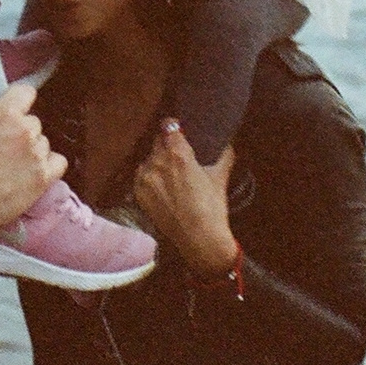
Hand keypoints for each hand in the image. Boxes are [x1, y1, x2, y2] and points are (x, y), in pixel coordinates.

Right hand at [0, 83, 65, 235]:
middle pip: (33, 122)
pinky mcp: (42, 179)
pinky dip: (49, 165)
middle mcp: (27, 130)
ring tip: (14, 161)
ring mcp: (37, 155)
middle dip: (20, 129)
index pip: (27, 92)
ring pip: (43, 143)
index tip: (11, 107)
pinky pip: (59, 163)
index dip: (18, 100)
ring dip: (31, 149)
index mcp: (6, 111)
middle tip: (3, 141)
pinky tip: (35, 170)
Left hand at [131, 122, 235, 274]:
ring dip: (158, 162)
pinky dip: (150, 178)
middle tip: (178, 157)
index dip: (174, 127)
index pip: (169, 126)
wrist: (198, 238)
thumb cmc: (211, 207)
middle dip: (167, 146)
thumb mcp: (220, 176)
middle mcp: (157, 162)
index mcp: (178, 153)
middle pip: (158, 141)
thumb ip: (224, 154)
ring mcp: (145, 177)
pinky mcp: (138, 192)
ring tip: (171, 176)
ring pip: (149, 159)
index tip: (178, 132)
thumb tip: (227, 143)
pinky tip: (163, 188)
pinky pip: (142, 176)